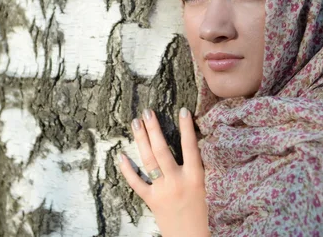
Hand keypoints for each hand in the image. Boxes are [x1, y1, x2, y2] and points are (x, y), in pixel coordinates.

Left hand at [118, 107, 208, 236]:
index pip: (190, 147)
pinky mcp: (151, 200)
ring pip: (148, 161)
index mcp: (194, 177)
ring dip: (141, 140)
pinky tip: (121, 155)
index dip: (187, 128)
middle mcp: (177, 181)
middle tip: (147, 112)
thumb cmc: (198, 211)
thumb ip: (191, 167)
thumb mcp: (201, 186)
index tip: (183, 110)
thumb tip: (185, 144)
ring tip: (136, 123)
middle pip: (162, 150)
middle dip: (154, 129)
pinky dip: (127, 169)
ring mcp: (162, 190)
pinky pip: (136, 183)